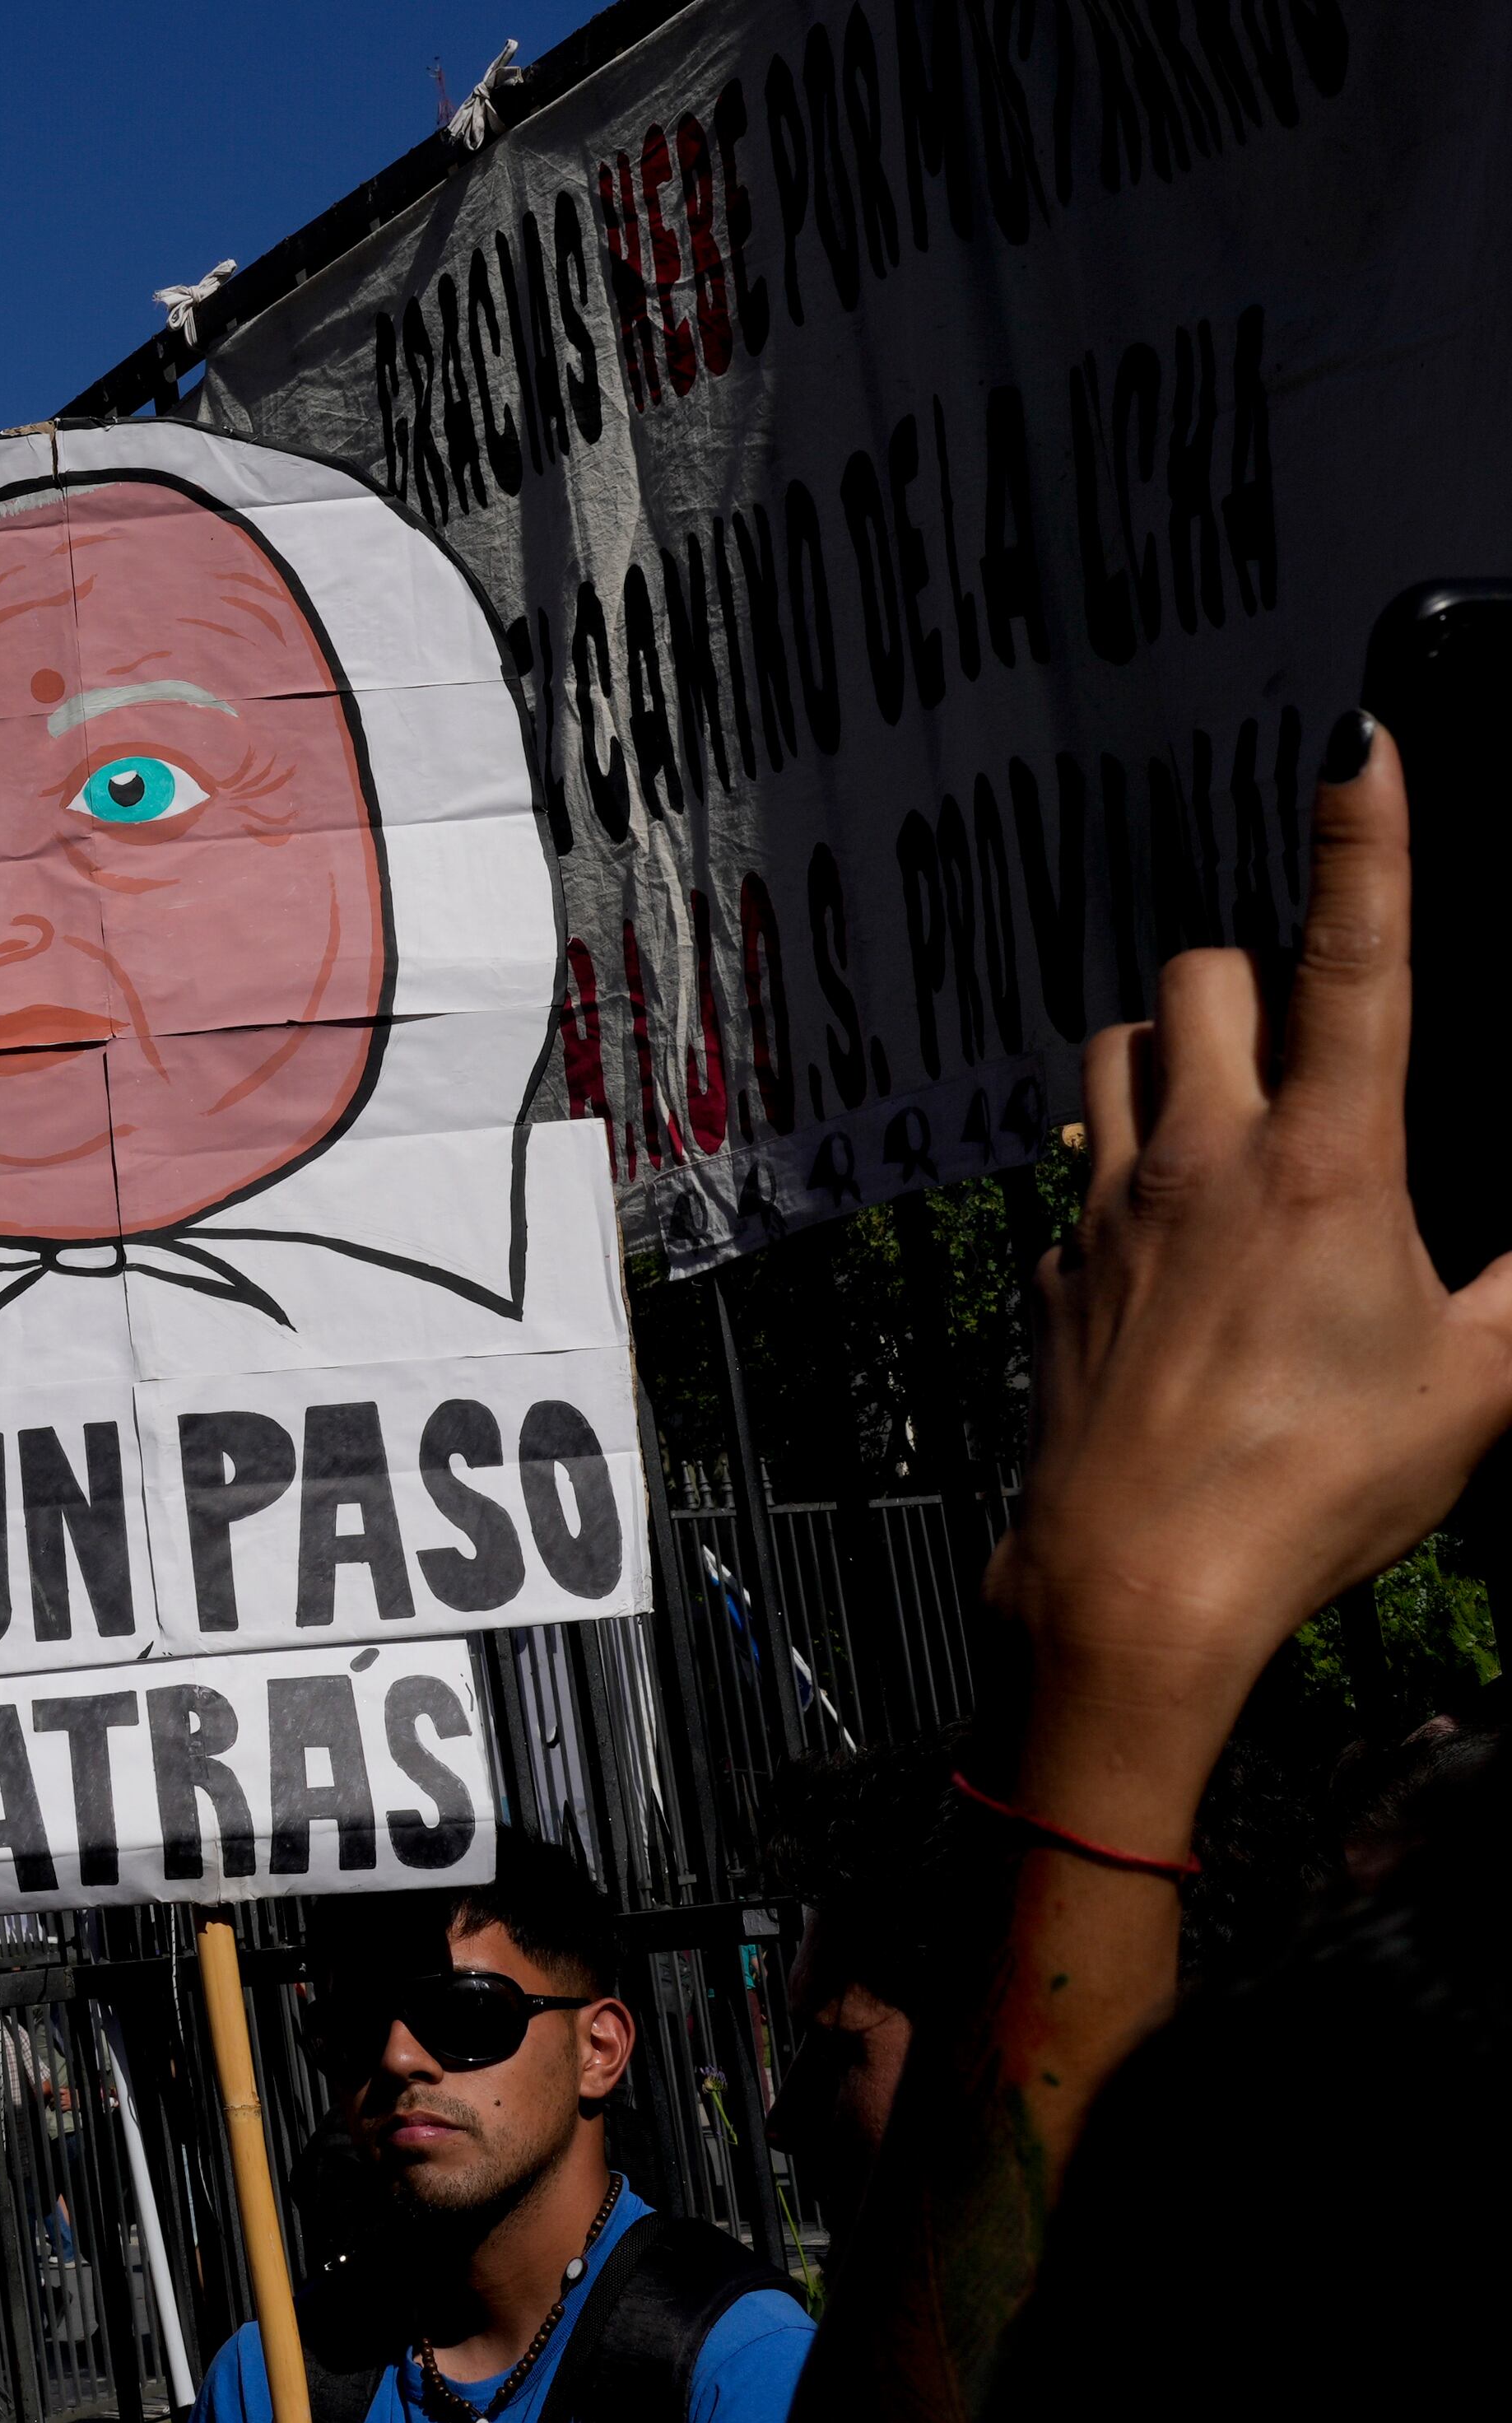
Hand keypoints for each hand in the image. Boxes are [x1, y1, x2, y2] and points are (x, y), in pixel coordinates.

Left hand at [989, 723, 1511, 1816]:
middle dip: (1258, 973)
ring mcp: (1110, 1210)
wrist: (1138, 1581)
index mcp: (1326, 1163)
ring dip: (1174, 1051)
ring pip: (1119, 1052)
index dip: (1365, 837)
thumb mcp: (1481, 1384)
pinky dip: (1129, 1174)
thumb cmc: (1313, 1488)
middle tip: (1314, 1039)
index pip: (1357, 957)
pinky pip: (1083, 1174)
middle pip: (1203, 974)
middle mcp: (1201, 1159)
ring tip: (1235, 1112)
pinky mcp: (1054, 1270)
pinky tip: (1174, 1245)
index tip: (1361, 739)